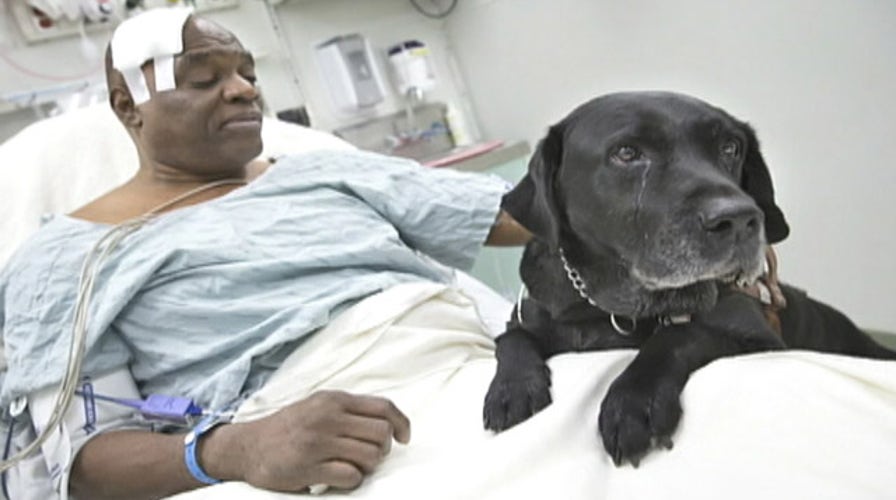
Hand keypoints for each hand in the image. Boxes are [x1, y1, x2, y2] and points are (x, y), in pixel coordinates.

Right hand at [205, 390, 410, 491]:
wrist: (247, 446)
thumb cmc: (289, 428)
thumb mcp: (318, 406)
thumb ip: (348, 410)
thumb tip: (388, 422)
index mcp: (334, 400)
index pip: (383, 407)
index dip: (401, 423)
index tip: (404, 437)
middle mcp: (327, 416)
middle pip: (381, 433)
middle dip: (382, 450)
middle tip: (369, 457)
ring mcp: (318, 441)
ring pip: (370, 456)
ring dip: (367, 467)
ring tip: (352, 467)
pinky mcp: (308, 466)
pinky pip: (351, 476)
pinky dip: (352, 480)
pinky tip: (338, 478)